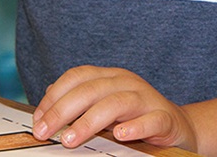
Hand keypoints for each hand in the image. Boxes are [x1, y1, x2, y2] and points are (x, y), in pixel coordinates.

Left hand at [31, 66, 196, 151]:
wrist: (179, 127)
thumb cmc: (136, 118)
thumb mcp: (104, 107)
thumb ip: (80, 103)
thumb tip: (46, 104)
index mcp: (110, 77)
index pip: (77, 77)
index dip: (54, 96)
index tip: (37, 119)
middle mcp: (127, 83)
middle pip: (91, 89)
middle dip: (62, 110)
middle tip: (44, 131)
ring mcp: (147, 99)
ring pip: (116, 102)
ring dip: (90, 120)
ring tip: (71, 139)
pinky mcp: (165, 118)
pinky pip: (151, 120)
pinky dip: (135, 127)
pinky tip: (119, 135)